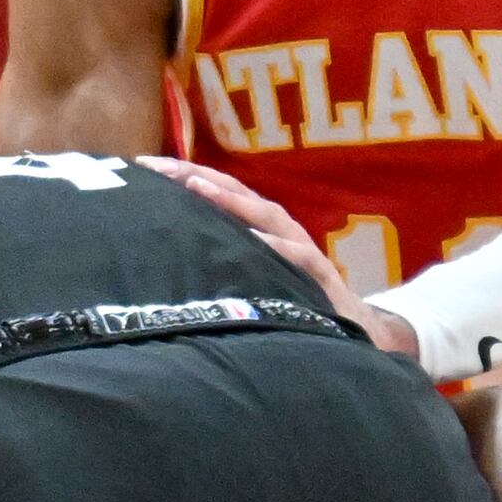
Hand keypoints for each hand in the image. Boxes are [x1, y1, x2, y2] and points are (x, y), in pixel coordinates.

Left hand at [139, 157, 424, 360]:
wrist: (360, 334)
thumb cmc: (296, 306)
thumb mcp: (252, 282)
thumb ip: (220, 266)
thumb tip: (163, 262)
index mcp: (261, 231)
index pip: (218, 194)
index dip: (182, 176)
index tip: (141, 166)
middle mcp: (279, 233)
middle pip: (236, 193)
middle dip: (197, 176)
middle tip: (157, 167)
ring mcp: (302, 252)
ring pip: (265, 216)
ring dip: (232, 200)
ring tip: (196, 187)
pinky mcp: (322, 280)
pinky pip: (299, 259)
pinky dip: (276, 247)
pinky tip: (253, 239)